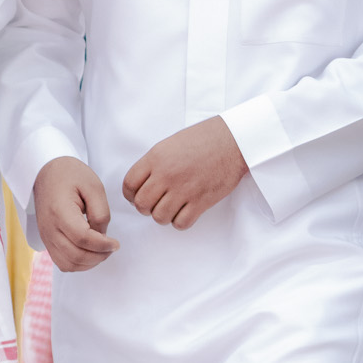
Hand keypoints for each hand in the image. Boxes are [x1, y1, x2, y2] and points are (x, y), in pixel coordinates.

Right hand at [34, 157, 119, 271]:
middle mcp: (49, 227)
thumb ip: (101, 213)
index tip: (116, 243)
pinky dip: (78, 264)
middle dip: (99, 256)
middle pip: (75, 256)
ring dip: (89, 263)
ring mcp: (46, 236)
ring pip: (68, 264)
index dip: (102, 245)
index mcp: (60, 211)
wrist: (46, 172)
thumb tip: (102, 236)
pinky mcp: (47, 241)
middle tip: (112, 247)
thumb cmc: (70, 175)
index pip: (82, 238)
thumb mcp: (94, 186)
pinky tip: (90, 253)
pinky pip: (62, 263)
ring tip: (102, 251)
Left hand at [122, 116, 246, 228]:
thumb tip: (142, 185)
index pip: (129, 185)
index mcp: (156, 158)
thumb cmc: (203, 139)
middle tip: (155, 203)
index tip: (137, 196)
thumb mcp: (170, 144)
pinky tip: (185, 211)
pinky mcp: (201, 201)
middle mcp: (167, 175)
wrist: (233, 141)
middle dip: (146, 208)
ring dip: (163, 216)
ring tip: (172, 207)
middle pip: (142, 204)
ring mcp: (184, 189)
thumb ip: (154, 163)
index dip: (130, 195)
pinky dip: (180, 221)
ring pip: (159, 217)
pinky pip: (181, 223)